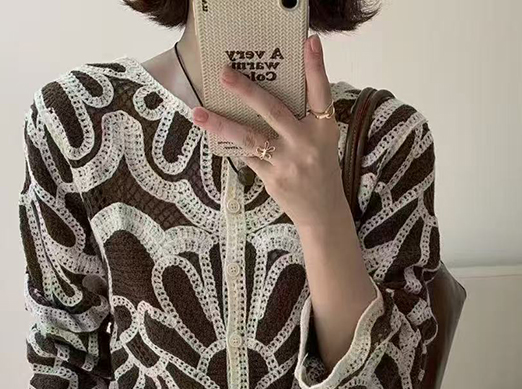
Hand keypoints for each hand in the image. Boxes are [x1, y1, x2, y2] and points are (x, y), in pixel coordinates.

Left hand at [191, 34, 345, 231]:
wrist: (322, 212)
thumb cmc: (320, 168)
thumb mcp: (323, 138)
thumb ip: (306, 113)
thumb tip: (279, 83)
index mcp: (323, 129)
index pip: (320, 92)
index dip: (315, 67)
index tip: (309, 42)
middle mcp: (305, 144)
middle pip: (274, 111)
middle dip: (247, 91)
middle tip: (224, 74)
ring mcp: (287, 163)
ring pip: (250, 138)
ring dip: (222, 124)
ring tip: (199, 112)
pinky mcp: (272, 178)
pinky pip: (247, 156)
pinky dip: (230, 143)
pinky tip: (211, 132)